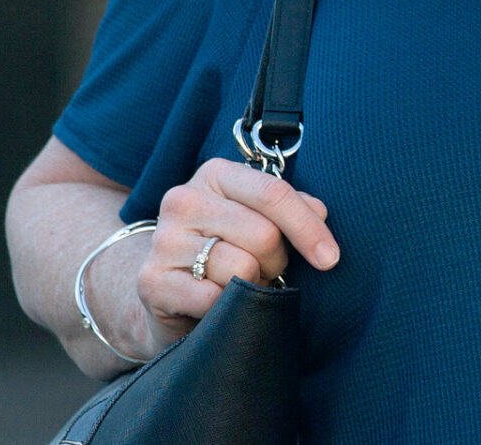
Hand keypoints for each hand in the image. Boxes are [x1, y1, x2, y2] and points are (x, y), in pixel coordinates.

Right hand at [136, 157, 339, 352]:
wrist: (166, 290)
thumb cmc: (226, 248)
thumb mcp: (257, 217)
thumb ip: (291, 208)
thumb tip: (320, 213)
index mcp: (216, 174)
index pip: (274, 194)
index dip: (308, 228)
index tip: (330, 258)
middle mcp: (183, 199)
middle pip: (264, 235)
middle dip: (276, 262)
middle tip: (263, 271)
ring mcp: (163, 239)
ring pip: (242, 268)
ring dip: (252, 285)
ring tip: (238, 284)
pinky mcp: (151, 280)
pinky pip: (214, 298)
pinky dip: (226, 307)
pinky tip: (216, 303)